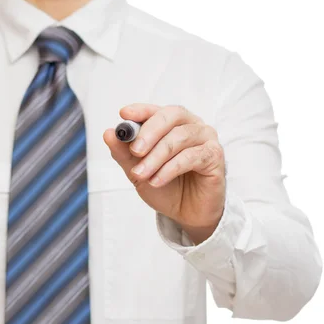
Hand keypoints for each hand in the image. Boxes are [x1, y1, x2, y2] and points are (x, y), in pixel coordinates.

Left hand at [103, 103, 225, 243]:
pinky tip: (156, 181)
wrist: (186, 213)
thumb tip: (108, 134)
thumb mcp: (138, 171)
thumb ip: (124, 153)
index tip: (124, 115)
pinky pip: (192, 156)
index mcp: (172, 123)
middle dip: (149, 132)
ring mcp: (206, 139)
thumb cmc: (165, 187)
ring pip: (179, 138)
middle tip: (134, 150)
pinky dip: (170, 169)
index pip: (156, 110)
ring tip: (141, 174)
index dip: (141, 110)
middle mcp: (191, 125)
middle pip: (171, 116)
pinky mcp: (215, 156)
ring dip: (156, 157)